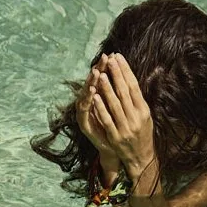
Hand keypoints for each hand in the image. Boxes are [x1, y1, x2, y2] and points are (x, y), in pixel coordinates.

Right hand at [76, 57, 119, 179]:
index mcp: (97, 97)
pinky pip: (86, 110)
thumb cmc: (118, 128)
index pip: (100, 78)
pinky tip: (93, 93)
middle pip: (92, 82)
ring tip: (96, 72)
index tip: (112, 55)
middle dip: (98, 70)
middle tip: (103, 59)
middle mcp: (89, 103)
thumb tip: (123, 71)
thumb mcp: (119, 108)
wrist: (113, 151)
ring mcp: (84, 113)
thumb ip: (117, 92)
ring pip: (86, 94)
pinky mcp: (83, 123)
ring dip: (91, 82)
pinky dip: (89, 101)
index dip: (106, 66)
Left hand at [88, 52, 156, 184]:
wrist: (142, 159)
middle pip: (125, 92)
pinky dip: (101, 108)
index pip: (134, 86)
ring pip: (115, 105)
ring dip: (107, 89)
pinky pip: (107, 120)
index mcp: (144, 110)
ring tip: (101, 74)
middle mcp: (136, 118)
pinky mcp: (116, 137)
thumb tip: (130, 78)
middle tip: (109, 60)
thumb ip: (137, 99)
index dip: (126, 71)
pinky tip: (95, 97)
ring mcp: (125, 128)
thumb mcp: (145, 115)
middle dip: (116, 74)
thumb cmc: (142, 133)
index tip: (118, 57)